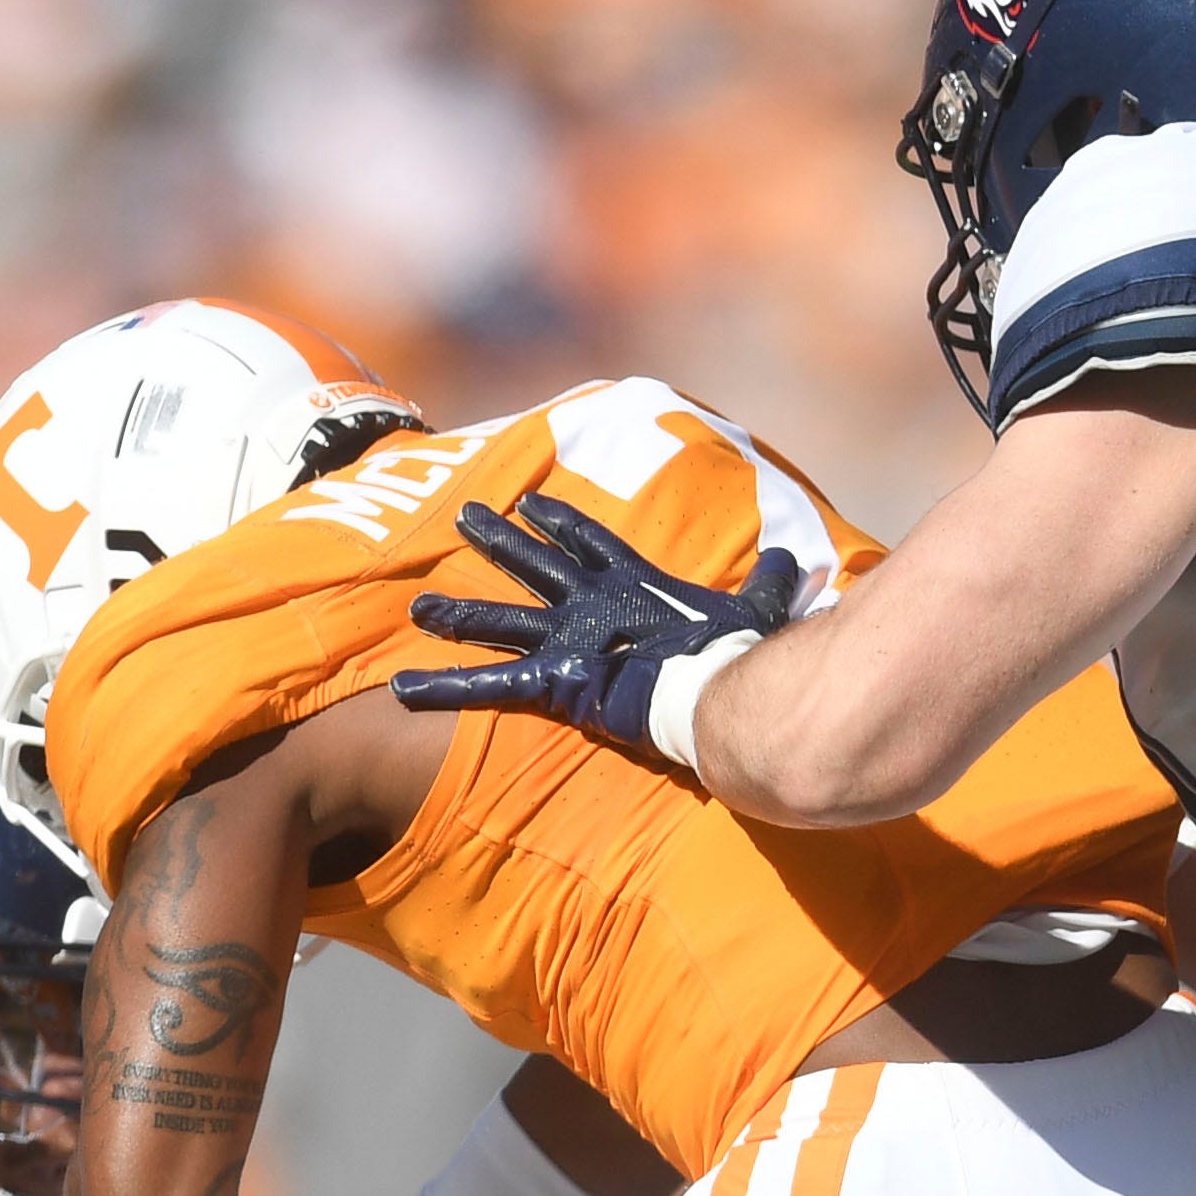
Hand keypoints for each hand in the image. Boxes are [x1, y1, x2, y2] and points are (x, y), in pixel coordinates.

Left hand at [393, 493, 803, 761]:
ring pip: (499, 619)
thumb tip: (798, 558)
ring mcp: (568, 638)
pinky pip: (487, 687)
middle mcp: (592, 603)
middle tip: (463, 516)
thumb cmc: (744, 656)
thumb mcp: (764, 610)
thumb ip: (773, 582)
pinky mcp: (554, 679)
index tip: (533, 502)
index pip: (592, 543)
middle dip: (498, 540)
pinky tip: (397, 691)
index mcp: (636, 585)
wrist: (721, 693)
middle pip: (535, 564)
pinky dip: (442, 690)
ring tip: (414, 605)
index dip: (561, 522)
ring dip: (456, 611)